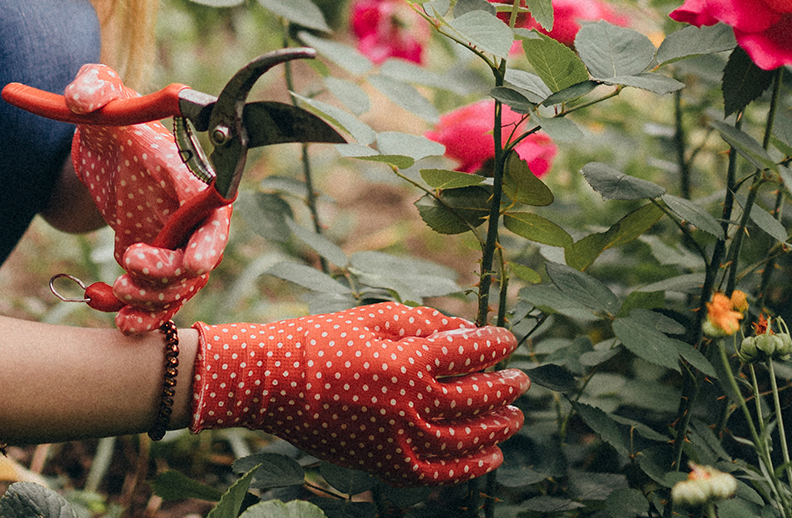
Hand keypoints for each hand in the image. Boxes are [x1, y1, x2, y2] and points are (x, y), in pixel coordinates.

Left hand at [63, 64, 230, 334]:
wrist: (102, 153)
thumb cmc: (111, 118)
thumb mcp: (99, 93)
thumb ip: (92, 88)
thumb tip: (81, 99)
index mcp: (189, 175)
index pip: (216, 212)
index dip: (210, 241)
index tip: (195, 260)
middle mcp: (191, 213)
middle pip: (200, 259)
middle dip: (169, 275)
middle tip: (128, 265)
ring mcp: (176, 242)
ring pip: (181, 289)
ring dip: (152, 301)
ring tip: (114, 295)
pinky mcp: (156, 264)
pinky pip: (159, 300)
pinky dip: (141, 315)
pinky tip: (116, 318)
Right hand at [191, 302, 528, 485]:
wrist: (272, 384)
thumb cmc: (321, 342)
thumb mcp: (374, 318)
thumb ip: (424, 324)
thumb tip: (466, 330)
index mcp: (408, 362)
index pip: (469, 353)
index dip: (493, 344)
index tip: (507, 339)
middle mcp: (410, 406)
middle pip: (475, 399)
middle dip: (503, 387)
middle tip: (519, 380)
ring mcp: (400, 441)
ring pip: (465, 439)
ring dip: (496, 427)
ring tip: (513, 417)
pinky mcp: (386, 465)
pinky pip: (439, 472)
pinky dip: (469, 466)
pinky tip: (489, 456)